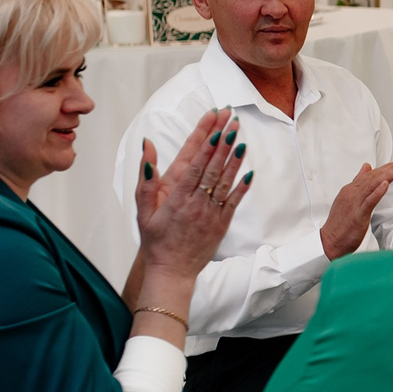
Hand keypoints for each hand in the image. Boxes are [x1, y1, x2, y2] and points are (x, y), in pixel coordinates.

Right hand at [137, 112, 250, 278]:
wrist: (172, 270)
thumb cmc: (155, 239)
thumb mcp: (142, 210)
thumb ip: (146, 179)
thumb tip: (147, 148)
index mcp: (176, 198)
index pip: (194, 165)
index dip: (206, 146)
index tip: (215, 127)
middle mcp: (195, 203)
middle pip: (212, 168)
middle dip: (223, 143)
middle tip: (232, 121)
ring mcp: (211, 213)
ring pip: (224, 182)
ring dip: (234, 159)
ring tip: (241, 138)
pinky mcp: (221, 224)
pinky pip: (234, 202)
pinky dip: (242, 186)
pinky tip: (249, 171)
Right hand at [320, 159, 392, 260]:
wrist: (329, 241)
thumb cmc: (340, 224)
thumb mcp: (350, 199)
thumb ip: (359, 183)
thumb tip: (366, 167)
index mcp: (351, 190)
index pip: (371, 174)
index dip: (386, 168)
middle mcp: (352, 193)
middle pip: (373, 177)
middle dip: (391, 168)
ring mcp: (354, 203)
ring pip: (372, 185)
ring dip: (388, 175)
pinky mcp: (357, 215)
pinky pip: (368, 201)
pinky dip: (377, 192)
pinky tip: (385, 184)